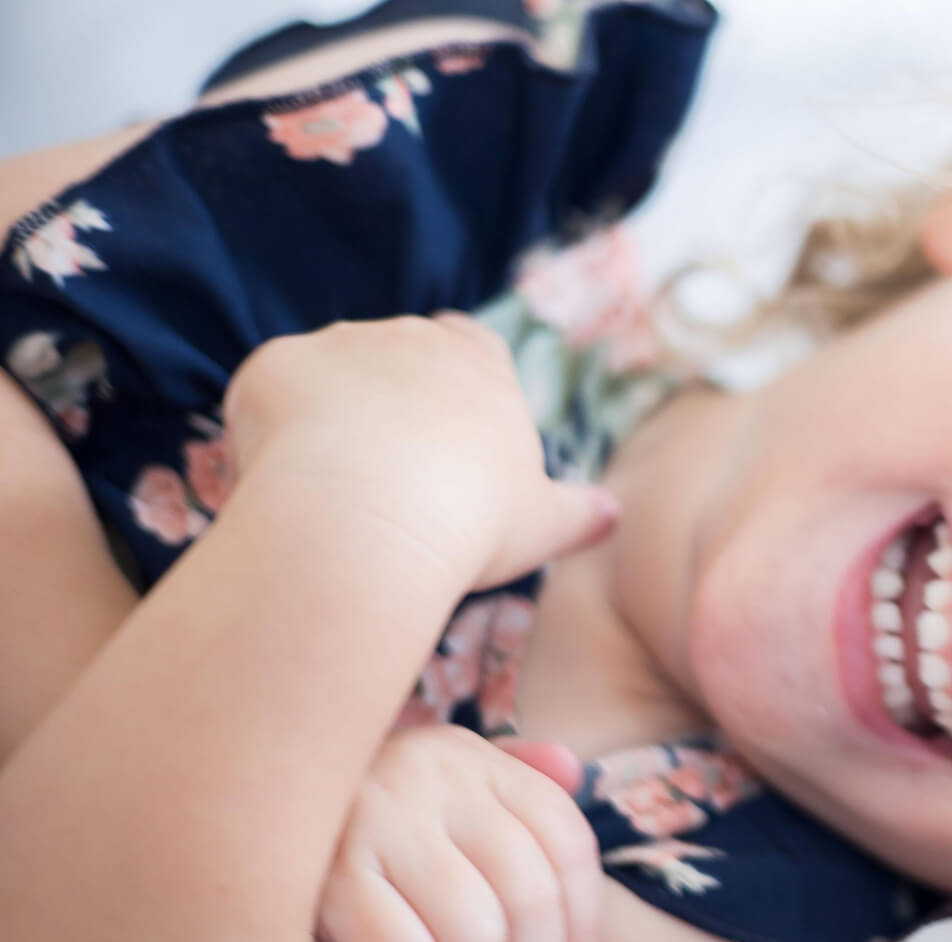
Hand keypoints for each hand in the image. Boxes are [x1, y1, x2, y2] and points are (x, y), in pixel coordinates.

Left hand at [222, 313, 616, 589]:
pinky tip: (285, 490)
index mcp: (478, 363)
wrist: (372, 518)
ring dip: (324, 424)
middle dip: (384, 410)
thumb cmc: (471, 520)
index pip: (469, 344)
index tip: (447, 438)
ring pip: (324, 381)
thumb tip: (613, 516)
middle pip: (391, 360)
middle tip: (385, 486)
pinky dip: (271, 438)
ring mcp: (336, 344)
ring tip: (332, 499)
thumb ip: (581, 514)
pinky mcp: (272, 365)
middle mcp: (407, 336)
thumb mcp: (544, 522)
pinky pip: (267, 400)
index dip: (455, 386)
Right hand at [315, 725, 605, 941]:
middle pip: (534, 896)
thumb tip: (572, 769)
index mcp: (472, 758)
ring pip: (479, 936)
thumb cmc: (356, 832)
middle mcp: (432, 774)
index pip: (569, 844)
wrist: (228, 830)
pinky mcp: (326, 877)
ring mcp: (378, 820)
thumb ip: (507, 782)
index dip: (586, 933)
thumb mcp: (434, 789)